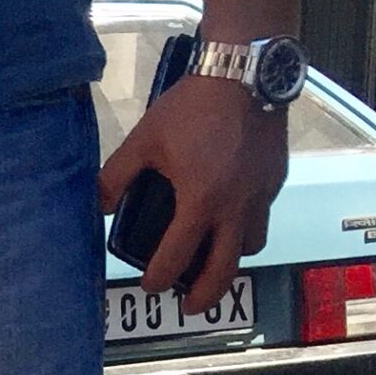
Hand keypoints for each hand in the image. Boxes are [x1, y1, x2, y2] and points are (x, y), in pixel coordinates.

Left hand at [99, 74, 288, 313]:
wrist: (245, 70)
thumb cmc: (192, 107)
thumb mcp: (144, 140)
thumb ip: (116, 176)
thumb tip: (99, 205)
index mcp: (200, 203)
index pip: (176, 260)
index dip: (159, 279)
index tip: (150, 284)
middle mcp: (236, 208)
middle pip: (224, 272)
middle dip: (204, 295)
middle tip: (189, 305)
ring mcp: (261, 195)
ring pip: (250, 246)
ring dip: (230, 260)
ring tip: (212, 261)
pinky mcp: (276, 178)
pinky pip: (262, 216)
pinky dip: (246, 227)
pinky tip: (230, 217)